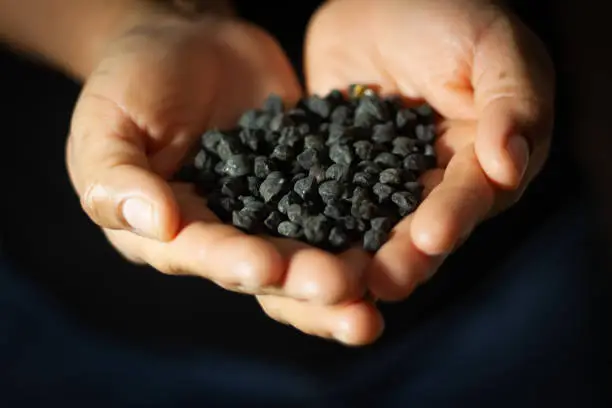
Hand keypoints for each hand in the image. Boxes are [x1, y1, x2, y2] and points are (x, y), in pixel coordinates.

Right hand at [66, 6, 380, 343]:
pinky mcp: (309, 181)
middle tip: (346, 296)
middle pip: (267, 271)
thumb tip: (156, 225)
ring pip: (310, 251)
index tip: (266, 268)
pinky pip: (340, 203)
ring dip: (342, 273)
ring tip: (379, 286)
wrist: (186, 40)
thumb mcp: (107, 126)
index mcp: (171, 232)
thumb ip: (117, 178)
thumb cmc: (130, 81)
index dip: (233, 263)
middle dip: (304, 286)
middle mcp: (226, 233)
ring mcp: (272, 210)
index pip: (203, 254)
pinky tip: (399, 235)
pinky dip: (366, 221)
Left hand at [305, 0, 554, 300]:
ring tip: (338, 282)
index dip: (453, 216)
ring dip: (354, 254)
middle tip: (383, 281)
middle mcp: (429, 182)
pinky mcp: (333, 171)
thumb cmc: (448, 14)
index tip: (432, 237)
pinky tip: (291, 244)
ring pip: (367, 224)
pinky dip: (307, 222)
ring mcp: (377, 181)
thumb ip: (512, 103)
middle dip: (403, 256)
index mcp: (478, 161)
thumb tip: (510, 167)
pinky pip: (320, 198)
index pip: (468, 196)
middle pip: (417, 227)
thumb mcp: (492, 47)